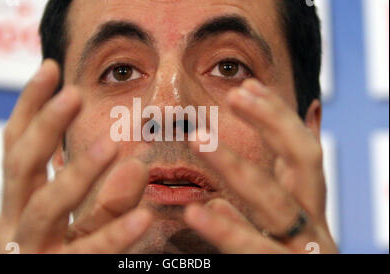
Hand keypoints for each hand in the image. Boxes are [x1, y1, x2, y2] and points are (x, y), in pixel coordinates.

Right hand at [0, 59, 151, 253]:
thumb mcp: (85, 227)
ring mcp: (31, 253)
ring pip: (47, 209)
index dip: (29, 106)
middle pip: (22, 167)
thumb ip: (109, 198)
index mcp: (19, 205)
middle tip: (74, 95)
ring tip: (110, 146)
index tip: (52, 68)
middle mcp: (16, 224)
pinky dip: (115, 233)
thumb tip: (136, 163)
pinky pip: (88, 254)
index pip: (17, 146)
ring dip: (77, 175)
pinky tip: (144, 216)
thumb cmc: (67, 262)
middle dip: (46, 128)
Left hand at [184, 79, 337, 253]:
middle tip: (234, 95)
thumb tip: (278, 141)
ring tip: (199, 139)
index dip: (278, 114)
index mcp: (308, 206)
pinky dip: (228, 231)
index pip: (301, 147)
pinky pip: (256, 251)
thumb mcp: (284, 220)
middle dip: (271, 124)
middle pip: (304, 161)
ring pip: (276, 205)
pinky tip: (200, 211)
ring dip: (238, 167)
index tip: (247, 85)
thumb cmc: (286, 258)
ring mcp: (303, 252)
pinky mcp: (286, 273)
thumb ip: (279, 185)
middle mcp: (313, 224)